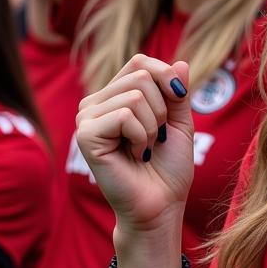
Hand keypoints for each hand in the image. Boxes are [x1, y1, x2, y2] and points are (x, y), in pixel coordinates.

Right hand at [76, 56, 193, 236]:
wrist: (161, 205)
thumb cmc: (168, 167)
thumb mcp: (179, 121)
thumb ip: (176, 92)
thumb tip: (181, 62)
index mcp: (114, 96)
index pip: (140, 62)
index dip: (166, 76)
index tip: (177, 101)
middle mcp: (95, 103)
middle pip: (141, 75)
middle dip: (163, 109)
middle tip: (156, 138)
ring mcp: (86, 117)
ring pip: (136, 94)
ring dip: (153, 126)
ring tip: (145, 149)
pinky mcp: (85, 134)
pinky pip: (125, 115)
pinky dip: (141, 136)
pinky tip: (135, 155)